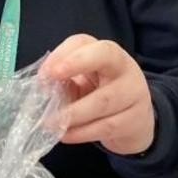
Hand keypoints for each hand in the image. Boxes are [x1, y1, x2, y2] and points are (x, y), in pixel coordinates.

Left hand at [40, 34, 155, 155]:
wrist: (135, 122)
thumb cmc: (101, 94)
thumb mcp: (84, 81)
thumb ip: (64, 79)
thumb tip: (42, 86)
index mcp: (105, 53)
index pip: (84, 42)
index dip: (64, 53)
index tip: (46, 72)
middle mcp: (123, 66)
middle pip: (104, 55)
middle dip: (75, 64)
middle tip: (48, 84)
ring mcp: (134, 92)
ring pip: (102, 100)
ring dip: (72, 113)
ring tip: (49, 122)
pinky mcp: (135, 120)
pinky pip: (106, 126)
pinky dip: (81, 132)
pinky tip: (65, 135)